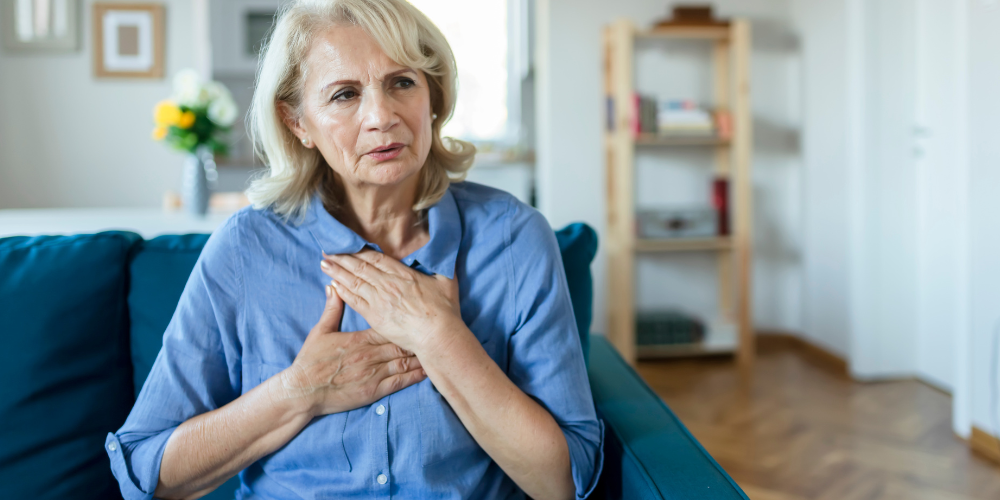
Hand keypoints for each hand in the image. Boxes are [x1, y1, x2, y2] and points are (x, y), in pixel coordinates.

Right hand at [275, 285, 426, 417]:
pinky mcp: (374, 390)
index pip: (389, 325)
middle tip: (437, 330)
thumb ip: (332, 309)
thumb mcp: (320, 331)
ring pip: (405, 361)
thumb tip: (334, 286)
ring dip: (422, 355)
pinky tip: (428, 371)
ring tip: (438, 348)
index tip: (419, 315)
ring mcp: (374, 373)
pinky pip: (400, 382)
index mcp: (361, 339)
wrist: (303, 391)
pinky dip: (415, 376)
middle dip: (419, 336)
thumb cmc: (311, 361)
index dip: (406, 321)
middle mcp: (371, 354)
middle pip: (402, 342)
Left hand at [320, 249, 460, 354]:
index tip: (348, 245)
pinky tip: (333, 285)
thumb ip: (441, 266)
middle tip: (327, 250)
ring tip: (324, 263)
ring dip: (337, 272)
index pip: (376, 258)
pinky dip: (342, 291)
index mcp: (403, 274)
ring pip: (353, 282)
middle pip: (360, 267)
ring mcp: (379, 300)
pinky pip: (354, 301)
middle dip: (342, 258)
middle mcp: (387, 284)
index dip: (360, 251)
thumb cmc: (445, 311)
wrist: (437, 335)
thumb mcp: (447, 281)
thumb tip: (444, 253)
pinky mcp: (375, 316)